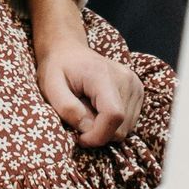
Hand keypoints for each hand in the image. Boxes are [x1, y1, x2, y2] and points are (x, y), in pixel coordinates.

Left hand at [26, 0, 143, 147]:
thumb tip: (87, 128)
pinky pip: (128, 123)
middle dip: (99, 133)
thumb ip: (67, 108)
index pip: (113, 115)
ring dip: (105, 129)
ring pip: (126, 128)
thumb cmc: (57, 68)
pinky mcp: (137, 91)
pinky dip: (112, 124)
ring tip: (88, 111)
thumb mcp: (51, 86)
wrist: (69, 51)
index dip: (98, 135)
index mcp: (103, 75)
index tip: (79, 138)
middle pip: (121, 127)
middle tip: (79, 120)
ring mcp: (135, 84)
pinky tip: (99, 109)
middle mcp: (126, 78)